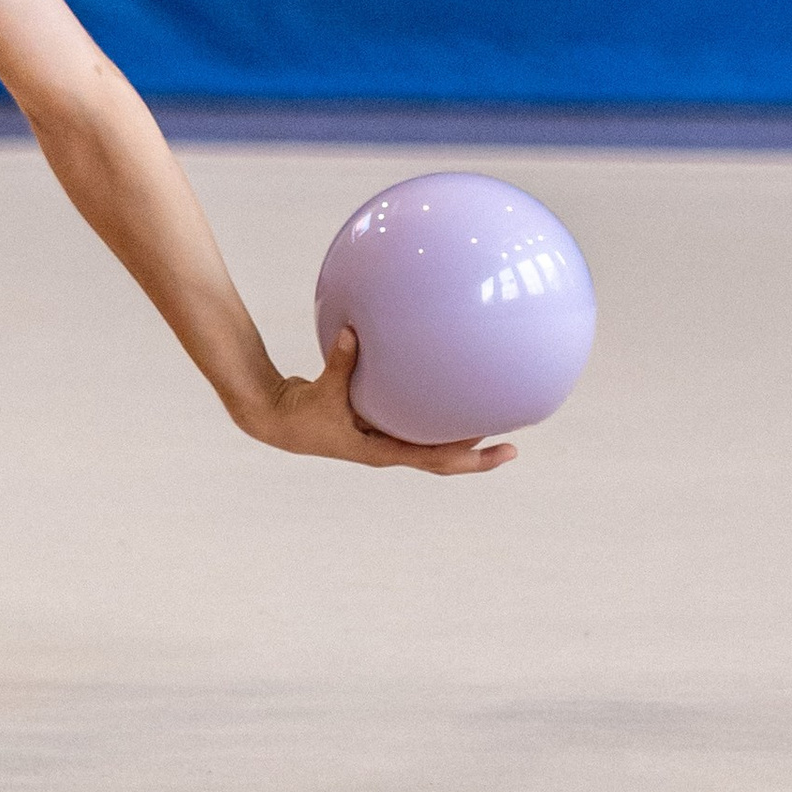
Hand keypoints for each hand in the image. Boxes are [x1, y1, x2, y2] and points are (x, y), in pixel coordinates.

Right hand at [246, 328, 516, 476]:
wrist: (278, 421)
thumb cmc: (301, 412)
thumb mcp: (321, 392)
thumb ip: (339, 364)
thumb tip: (351, 331)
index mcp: (384, 452)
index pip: (438, 460)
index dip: (475, 459)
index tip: (508, 451)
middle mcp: (390, 449)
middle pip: (444, 457)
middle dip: (478, 451)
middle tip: (513, 439)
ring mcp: (384, 438)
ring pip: (429, 440)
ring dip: (455, 431)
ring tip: (483, 410)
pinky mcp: (375, 423)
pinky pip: (410, 418)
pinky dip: (427, 406)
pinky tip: (435, 383)